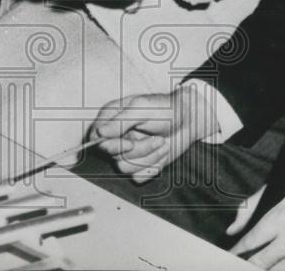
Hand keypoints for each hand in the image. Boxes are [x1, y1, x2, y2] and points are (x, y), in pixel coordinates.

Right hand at [90, 85, 215, 182]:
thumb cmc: (166, 109)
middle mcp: (117, 136)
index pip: (94, 137)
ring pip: (125, 169)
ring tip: (162, 142)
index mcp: (112, 117)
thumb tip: (100, 132)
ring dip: (149, 157)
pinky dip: (153, 167)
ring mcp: (128, 151)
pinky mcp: (140, 165)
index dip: (109, 145)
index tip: (129, 143)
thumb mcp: (142, 108)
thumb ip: (120, 121)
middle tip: (157, 138)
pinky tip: (161, 152)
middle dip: (139, 149)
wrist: (189, 121)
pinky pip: (138, 177)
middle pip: (113, 156)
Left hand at [226, 178, 284, 270]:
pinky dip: (281, 269)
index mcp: (281, 219)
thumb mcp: (279, 191)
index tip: (227, 255)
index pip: (251, 242)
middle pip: (260, 262)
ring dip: (262, 269)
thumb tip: (233, 228)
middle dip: (244, 265)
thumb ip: (250, 207)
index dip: (236, 251)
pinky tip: (273, 266)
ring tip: (252, 266)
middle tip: (234, 265)